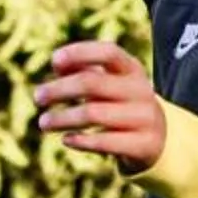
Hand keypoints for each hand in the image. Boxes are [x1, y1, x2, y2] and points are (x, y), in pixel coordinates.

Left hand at [34, 39, 166, 170]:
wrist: (160, 140)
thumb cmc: (122, 106)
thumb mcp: (110, 85)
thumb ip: (85, 72)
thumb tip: (57, 65)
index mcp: (133, 70)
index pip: (108, 52)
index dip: (80, 53)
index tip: (54, 61)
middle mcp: (141, 90)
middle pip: (92, 84)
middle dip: (60, 89)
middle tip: (38, 97)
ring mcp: (144, 118)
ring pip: (93, 114)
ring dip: (63, 118)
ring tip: (43, 122)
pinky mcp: (143, 145)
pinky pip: (104, 142)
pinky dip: (81, 141)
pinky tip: (65, 139)